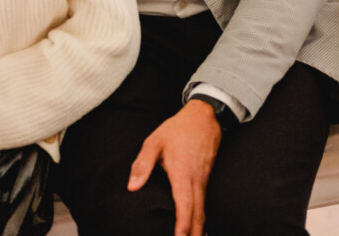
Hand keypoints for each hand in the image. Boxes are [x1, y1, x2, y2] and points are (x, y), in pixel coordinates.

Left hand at [128, 99, 222, 235]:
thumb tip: (132, 187)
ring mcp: (204, 179)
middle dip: (194, 234)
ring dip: (199, 228)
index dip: (183, 224)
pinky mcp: (206, 178)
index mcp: (183, 172)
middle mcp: (197, 179)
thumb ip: (142, 164)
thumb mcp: (155, 141)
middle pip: (198, 213)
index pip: (184, 204)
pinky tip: (198, 226)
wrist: (205, 115)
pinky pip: (204, 202)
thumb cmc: (178, 128)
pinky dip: (201, 218)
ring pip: (203, 210)